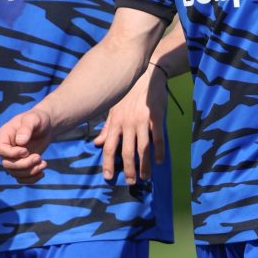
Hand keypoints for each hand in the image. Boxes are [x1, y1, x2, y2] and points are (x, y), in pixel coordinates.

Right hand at [0, 108, 53, 183]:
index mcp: (5, 135)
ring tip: (44, 164)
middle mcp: (6, 148)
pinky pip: (21, 178)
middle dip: (24, 164)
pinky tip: (42, 173)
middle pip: (7, 164)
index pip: (0, 150)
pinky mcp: (21, 165)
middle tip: (39, 157)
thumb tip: (20, 142)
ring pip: (14, 173)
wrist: (46, 126)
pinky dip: (31, 179)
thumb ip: (26, 128)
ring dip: (30, 172)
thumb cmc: (39, 119)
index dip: (12, 154)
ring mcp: (13, 158)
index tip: (26, 151)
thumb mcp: (34, 119)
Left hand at [93, 64, 166, 183]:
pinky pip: (158, 138)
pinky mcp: (156, 117)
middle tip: (131, 182)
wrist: (146, 75)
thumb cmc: (128, 93)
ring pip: (142, 148)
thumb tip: (97, 143)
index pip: (109, 147)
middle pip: (126, 152)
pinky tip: (159, 162)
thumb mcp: (114, 109)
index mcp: (116, 122)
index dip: (108, 163)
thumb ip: (107, 128)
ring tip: (145, 177)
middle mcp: (127, 123)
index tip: (108, 177)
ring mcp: (142, 121)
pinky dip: (159, 151)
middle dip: (128, 169)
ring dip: (144, 165)